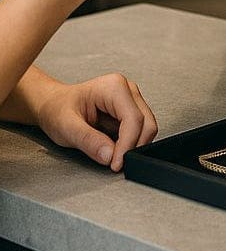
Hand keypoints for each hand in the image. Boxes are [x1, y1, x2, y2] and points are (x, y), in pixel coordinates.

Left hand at [36, 74, 157, 171]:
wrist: (53, 105)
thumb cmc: (57, 109)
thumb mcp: (66, 127)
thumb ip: (89, 141)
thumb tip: (110, 155)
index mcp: (114, 87)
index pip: (133, 119)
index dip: (127, 145)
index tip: (116, 163)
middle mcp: (128, 90)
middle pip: (146, 124)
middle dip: (133, 146)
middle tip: (115, 163)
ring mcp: (132, 99)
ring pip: (147, 128)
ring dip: (132, 146)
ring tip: (111, 155)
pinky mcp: (132, 110)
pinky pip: (141, 131)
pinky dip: (130, 144)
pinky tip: (113, 147)